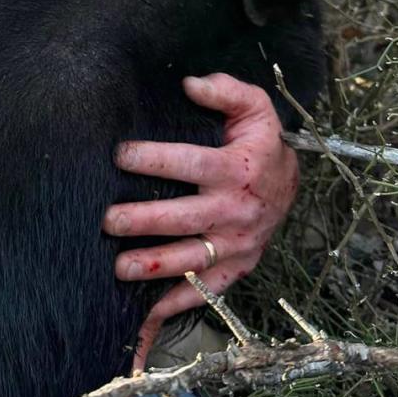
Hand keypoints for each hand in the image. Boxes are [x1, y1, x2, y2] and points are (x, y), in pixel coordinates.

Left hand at [102, 73, 298, 319]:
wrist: (290, 184)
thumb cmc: (259, 142)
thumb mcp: (253, 107)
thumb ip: (224, 91)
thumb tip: (190, 84)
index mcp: (236, 169)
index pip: (190, 163)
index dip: (154, 159)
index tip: (120, 155)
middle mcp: (236, 211)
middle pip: (184, 218)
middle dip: (143, 220)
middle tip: (107, 220)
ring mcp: (237, 245)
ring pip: (191, 259)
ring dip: (154, 265)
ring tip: (118, 268)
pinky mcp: (236, 268)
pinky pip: (206, 291)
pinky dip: (176, 304)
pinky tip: (145, 312)